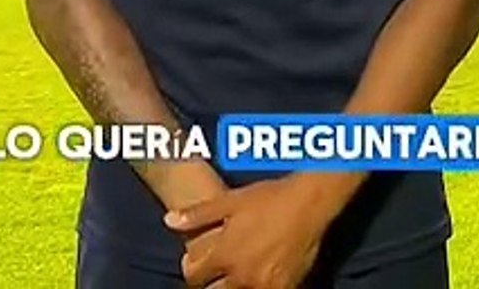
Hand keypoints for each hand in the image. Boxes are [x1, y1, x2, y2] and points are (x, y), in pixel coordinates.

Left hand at [165, 176, 333, 288]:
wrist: (310, 203)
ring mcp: (265, 285)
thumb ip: (198, 215)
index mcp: (225, 255)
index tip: (199, 265)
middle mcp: (243, 275)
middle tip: (218, 272)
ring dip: (235, 287)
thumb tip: (168, 221)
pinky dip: (259, 287)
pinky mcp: (286, 288)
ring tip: (240, 272)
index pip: (195, 278)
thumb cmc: (269, 199)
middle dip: (212, 285)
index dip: (194, 271)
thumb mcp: (230, 202)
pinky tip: (261, 275)